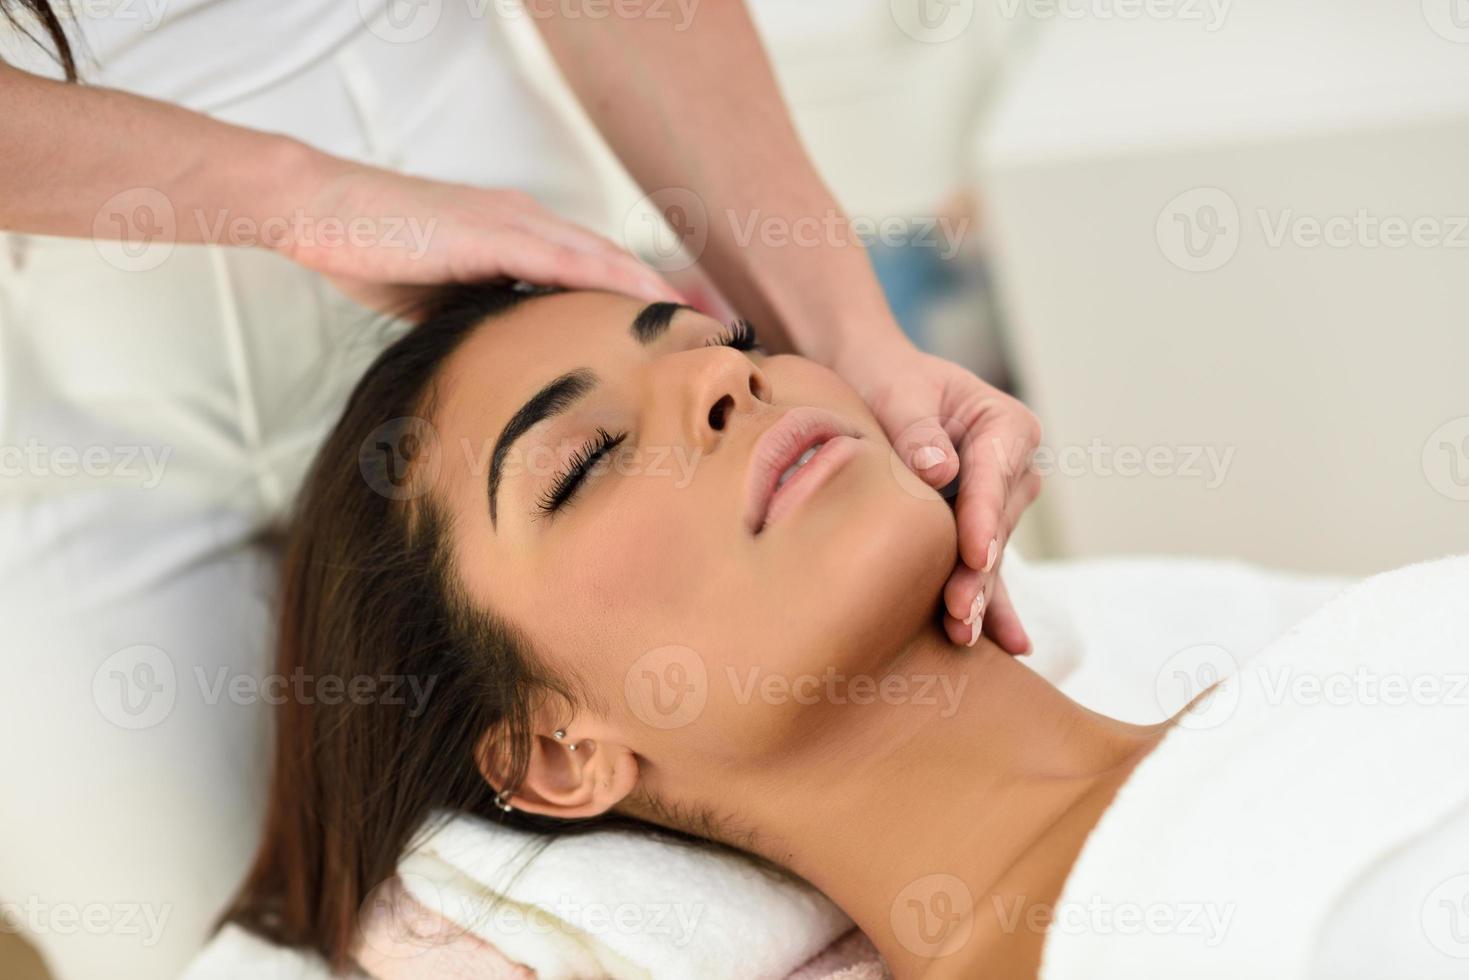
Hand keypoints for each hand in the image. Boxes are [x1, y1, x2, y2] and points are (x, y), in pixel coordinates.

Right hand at [276, 161, 681, 309]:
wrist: (318, 210)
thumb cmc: (372, 252)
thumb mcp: (440, 299)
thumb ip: (480, 320)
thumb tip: (506, 367)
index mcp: (517, 240)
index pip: (592, 273)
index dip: (637, 302)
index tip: (675, 336)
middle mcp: (527, 225)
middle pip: (612, 262)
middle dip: (662, 297)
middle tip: (712, 332)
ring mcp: (512, 223)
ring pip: (601, 257)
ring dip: (651, 289)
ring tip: (695, 324)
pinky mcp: (491, 231)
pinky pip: (565, 257)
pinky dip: (609, 279)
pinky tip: (642, 301)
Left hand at [838, 338, 1042, 654]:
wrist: (875, 382)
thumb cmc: (888, 381)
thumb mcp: (899, 392)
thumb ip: (918, 429)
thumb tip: (940, 470)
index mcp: (1007, 424)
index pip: (994, 476)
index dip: (984, 518)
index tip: (975, 554)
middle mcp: (1014, 466)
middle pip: (996, 524)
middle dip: (978, 571)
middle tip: (961, 612)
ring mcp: (1000, 501)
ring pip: (990, 553)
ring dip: (979, 594)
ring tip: (965, 633)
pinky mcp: (978, 527)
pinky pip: (985, 567)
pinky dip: (993, 603)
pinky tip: (1011, 645)